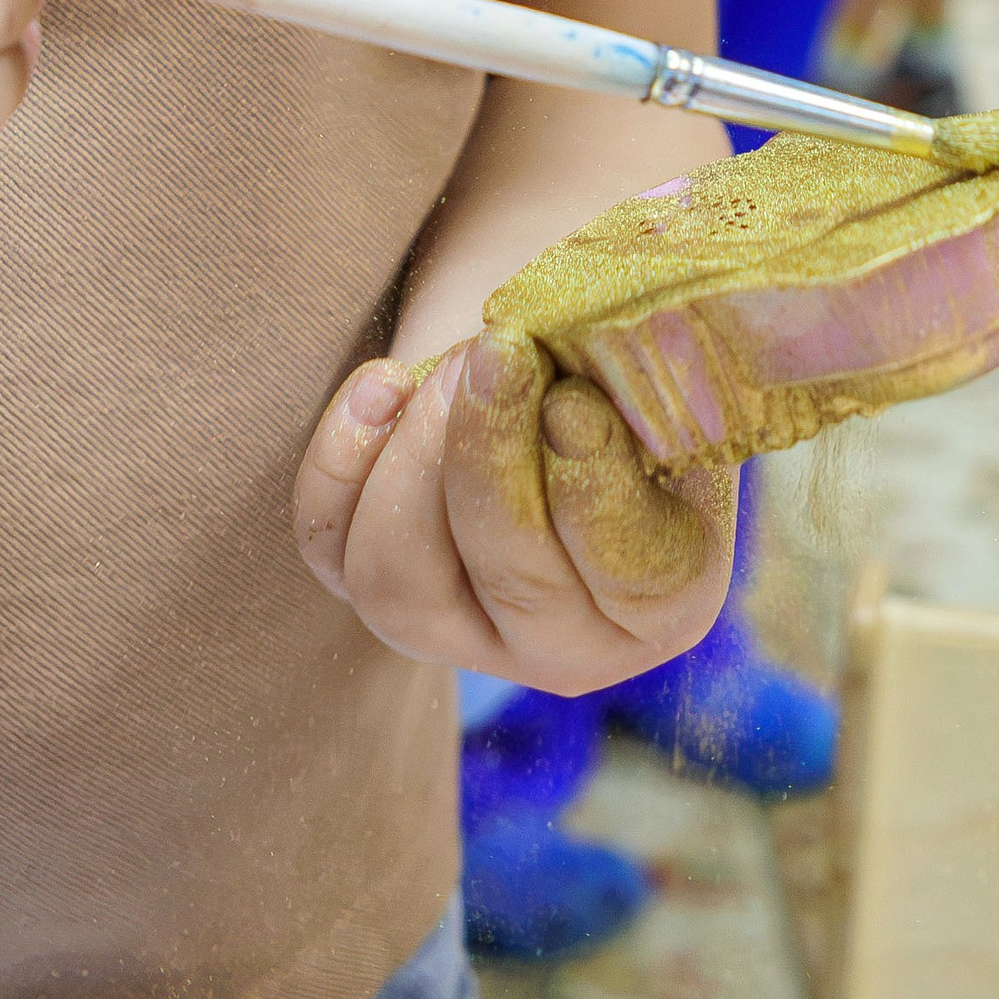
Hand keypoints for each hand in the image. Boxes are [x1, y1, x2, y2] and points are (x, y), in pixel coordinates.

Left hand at [293, 334, 731, 693]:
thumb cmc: (631, 384)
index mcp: (662, 606)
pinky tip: (385, 383)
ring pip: (397, 581)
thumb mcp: (671, 388)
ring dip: (415, 457)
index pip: (627, 573)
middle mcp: (559, 647)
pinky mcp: (376, 589)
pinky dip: (340, 461)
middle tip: (498, 351)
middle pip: (506, 575)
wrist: (556, 386)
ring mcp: (454, 631)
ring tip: (455, 363)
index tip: (571, 401)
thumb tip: (587, 380)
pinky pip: (327, 546)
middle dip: (491, 451)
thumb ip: (653, 391)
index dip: (590, 485)